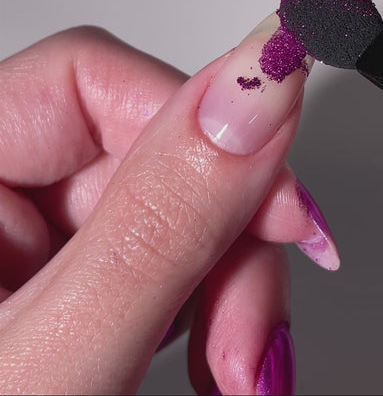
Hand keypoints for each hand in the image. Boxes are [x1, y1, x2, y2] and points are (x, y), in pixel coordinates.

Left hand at [0, 17, 338, 393]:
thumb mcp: (53, 364)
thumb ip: (158, 223)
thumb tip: (253, 95)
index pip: (91, 75)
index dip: (201, 125)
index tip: (284, 203)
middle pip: (152, 146)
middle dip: (229, 233)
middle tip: (249, 331)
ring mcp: (39, 228)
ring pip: (177, 197)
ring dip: (225, 275)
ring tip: (230, 365)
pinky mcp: (82, 264)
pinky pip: (170, 242)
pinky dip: (206, 294)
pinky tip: (202, 350)